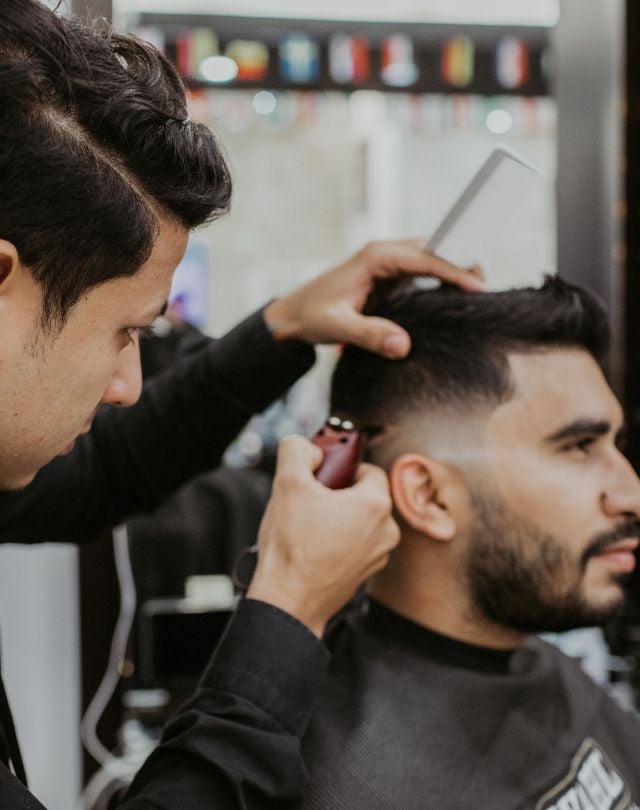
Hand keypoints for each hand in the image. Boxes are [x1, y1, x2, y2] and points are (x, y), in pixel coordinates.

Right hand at [246, 435, 399, 637]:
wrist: (289, 603)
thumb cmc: (292, 547)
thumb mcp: (287, 483)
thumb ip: (298, 450)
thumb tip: (309, 448)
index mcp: (376, 504)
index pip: (367, 469)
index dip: (340, 470)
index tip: (320, 480)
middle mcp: (387, 530)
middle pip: (364, 495)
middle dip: (337, 494)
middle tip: (309, 503)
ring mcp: (378, 555)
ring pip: (359, 521)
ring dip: (337, 519)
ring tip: (308, 529)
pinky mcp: (365, 573)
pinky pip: (355, 544)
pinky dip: (337, 541)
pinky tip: (312, 549)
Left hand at [264, 239, 483, 358]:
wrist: (293, 316)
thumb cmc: (312, 316)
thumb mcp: (337, 326)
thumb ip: (369, 335)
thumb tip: (403, 345)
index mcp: (376, 257)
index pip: (425, 259)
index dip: (454, 272)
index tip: (478, 288)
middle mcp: (385, 255)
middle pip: (434, 254)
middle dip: (461, 268)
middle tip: (486, 291)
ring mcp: (389, 265)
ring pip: (431, 263)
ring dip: (453, 276)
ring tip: (478, 298)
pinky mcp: (390, 279)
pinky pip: (423, 277)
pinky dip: (440, 286)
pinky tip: (454, 304)